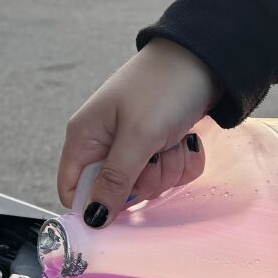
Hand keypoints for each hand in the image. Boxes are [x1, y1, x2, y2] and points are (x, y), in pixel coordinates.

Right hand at [58, 38, 217, 223]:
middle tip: (154, 153)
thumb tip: (93, 218)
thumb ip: (114, 180)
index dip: (94, 205)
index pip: (72, 190)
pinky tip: (185, 138)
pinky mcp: (160, 145)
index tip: (122, 203)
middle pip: (116, 193)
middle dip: (144, 181)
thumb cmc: (162, 87)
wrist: (204, 58)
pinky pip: (171, 173)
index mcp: (86, 138)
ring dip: (168, 168)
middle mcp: (106, 144)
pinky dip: (183, 160)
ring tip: (172, 138)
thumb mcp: (137, 136)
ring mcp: (135, 145)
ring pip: (149, 185)